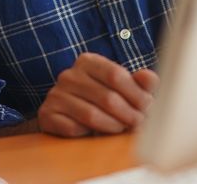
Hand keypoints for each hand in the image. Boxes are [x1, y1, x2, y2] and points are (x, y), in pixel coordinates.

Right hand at [37, 52, 158, 136]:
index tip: (148, 107)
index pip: (116, 75)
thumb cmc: (102, 98)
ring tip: (122, 129)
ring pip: (91, 115)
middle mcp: (68, 75)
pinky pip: (73, 128)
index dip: (136, 94)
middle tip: (139, 123)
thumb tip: (149, 79)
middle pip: (107, 97)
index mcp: (87, 61)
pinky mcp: (47, 115)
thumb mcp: (123, 86)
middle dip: (129, 114)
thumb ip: (140, 82)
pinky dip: (88, 133)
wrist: (68, 114)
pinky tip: (96, 133)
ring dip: (113, 126)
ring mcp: (55, 94)